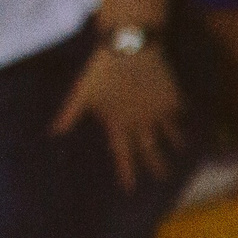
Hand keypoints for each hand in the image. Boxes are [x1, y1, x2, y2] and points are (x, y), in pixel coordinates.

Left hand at [52, 42, 183, 190]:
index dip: (126, 172)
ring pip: (171, 134)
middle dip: (157, 166)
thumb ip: (69, 114)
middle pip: (151, 150)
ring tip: (180, 150)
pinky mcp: (172, 98)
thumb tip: (53, 133)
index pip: (123, 155)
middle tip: (164, 179)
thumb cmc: (102, 70)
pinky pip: (179, 112)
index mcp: (119, 124)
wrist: (131, 48)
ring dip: (175, 143)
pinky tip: (185, 118)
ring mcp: (159, 111)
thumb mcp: (82, 93)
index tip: (130, 189)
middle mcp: (142, 122)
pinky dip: (182, 117)